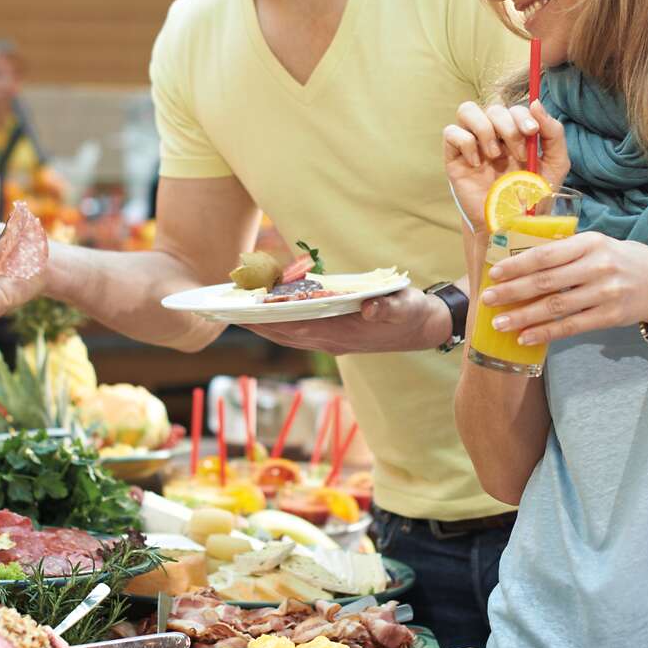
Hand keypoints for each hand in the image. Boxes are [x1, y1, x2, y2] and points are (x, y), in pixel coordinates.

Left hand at [246, 288, 448, 353]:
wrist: (423, 329)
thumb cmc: (413, 312)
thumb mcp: (406, 306)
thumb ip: (388, 308)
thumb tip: (369, 309)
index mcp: (345, 333)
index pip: (300, 327)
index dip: (272, 320)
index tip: (247, 312)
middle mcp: (332, 341)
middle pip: (285, 334)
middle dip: (255, 324)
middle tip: (224, 311)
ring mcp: (330, 341)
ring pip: (287, 336)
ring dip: (260, 326)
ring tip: (233, 312)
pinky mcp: (332, 337)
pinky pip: (296, 333)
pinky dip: (276, 325)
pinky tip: (261, 314)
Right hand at [443, 100, 569, 229]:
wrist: (512, 227)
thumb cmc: (533, 198)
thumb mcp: (555, 165)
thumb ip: (553, 133)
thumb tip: (535, 103)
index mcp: (515, 135)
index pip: (513, 108)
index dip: (521, 115)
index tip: (532, 133)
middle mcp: (493, 136)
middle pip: (493, 107)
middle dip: (507, 126)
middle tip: (518, 154)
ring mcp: (472, 146)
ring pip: (467, 110)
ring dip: (484, 128)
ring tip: (495, 155)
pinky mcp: (454, 159)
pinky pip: (450, 132)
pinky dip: (465, 143)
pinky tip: (477, 164)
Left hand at [480, 231, 647, 346]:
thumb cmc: (620, 260)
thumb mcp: (597, 244)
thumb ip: (566, 250)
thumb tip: (520, 259)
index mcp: (590, 242)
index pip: (546, 253)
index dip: (517, 264)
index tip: (494, 273)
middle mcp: (598, 266)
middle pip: (547, 281)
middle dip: (513, 291)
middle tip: (487, 299)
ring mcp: (605, 293)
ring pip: (556, 307)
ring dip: (524, 316)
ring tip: (499, 323)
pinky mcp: (610, 317)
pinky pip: (571, 327)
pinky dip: (546, 333)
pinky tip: (525, 338)